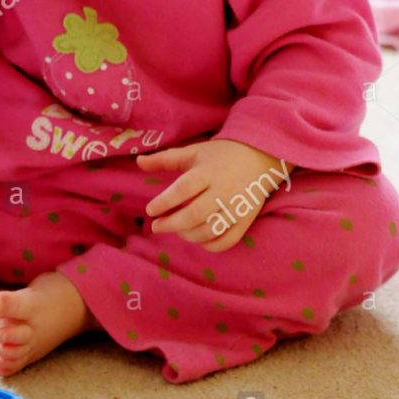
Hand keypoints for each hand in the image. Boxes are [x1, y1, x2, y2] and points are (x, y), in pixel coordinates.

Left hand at [136, 139, 291, 251]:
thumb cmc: (220, 155)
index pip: (184, 189)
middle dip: (172, 224)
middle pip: (195, 214)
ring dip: (188, 235)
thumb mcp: (193, 152)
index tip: (150, 210)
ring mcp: (237, 207)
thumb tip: (139, 161)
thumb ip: (166, 159)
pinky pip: (227, 241)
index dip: (165, 201)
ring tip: (177, 230)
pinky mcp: (246, 220)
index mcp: (208, 172)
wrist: (260, 156)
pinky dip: (210, 245)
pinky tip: (198, 238)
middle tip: (156, 226)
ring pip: (209, 230)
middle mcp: (223, 190)